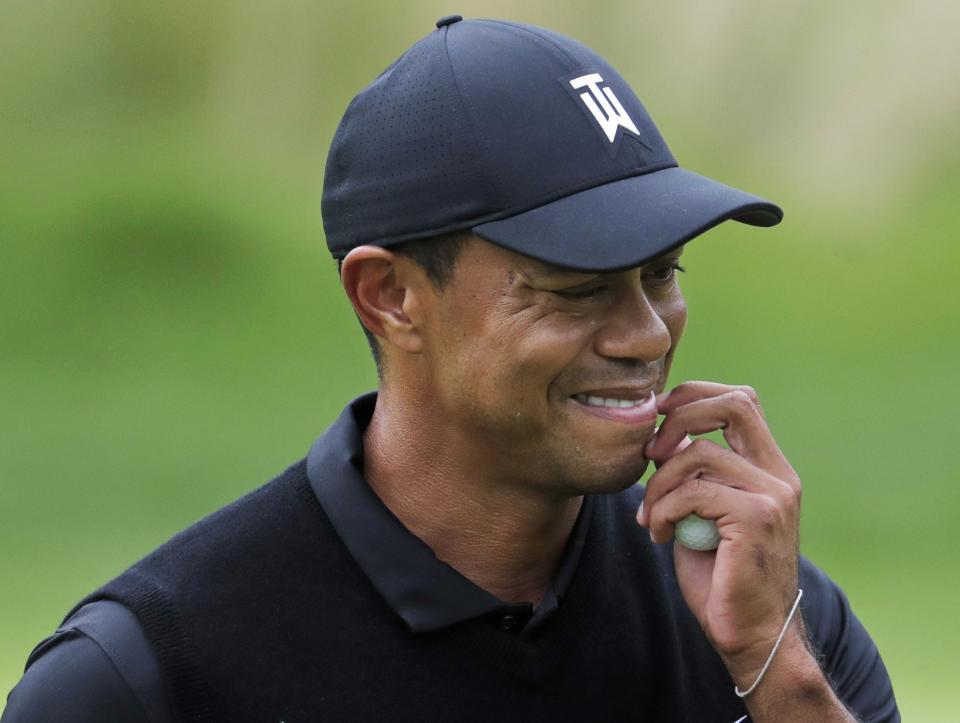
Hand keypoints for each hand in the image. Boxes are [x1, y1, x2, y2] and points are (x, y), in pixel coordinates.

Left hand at [637, 381, 802, 684]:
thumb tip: (660, 434)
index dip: (696, 395)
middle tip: (650, 453)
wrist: (750, 634)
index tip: (658, 415)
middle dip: (679, 416)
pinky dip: (662, 509)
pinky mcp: (756, 519)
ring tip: (649, 515)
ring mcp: (773, 496)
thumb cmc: (720, 575)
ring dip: (658, 483)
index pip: (741, 401)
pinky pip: (693, 492)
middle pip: (733, 404)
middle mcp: (779, 476)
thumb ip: (693, 472)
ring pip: (698, 453)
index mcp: (770, 468)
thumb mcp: (703, 511)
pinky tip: (657, 534)